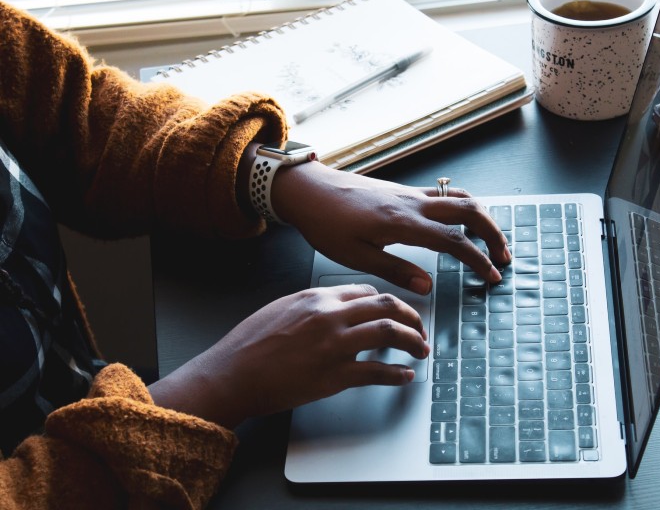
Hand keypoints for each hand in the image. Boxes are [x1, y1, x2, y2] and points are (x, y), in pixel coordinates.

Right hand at [149, 284, 428, 427]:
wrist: (231, 374)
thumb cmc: (249, 344)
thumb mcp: (281, 308)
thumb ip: (313, 305)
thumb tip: (337, 308)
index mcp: (317, 297)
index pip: (367, 292)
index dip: (388, 302)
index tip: (395, 312)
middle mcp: (330, 316)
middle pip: (387, 306)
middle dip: (411, 317)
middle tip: (419, 329)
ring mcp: (334, 345)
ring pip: (389, 333)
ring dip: (413, 341)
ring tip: (421, 350)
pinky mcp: (334, 376)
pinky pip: (377, 372)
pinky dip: (397, 374)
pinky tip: (405, 376)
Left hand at [272, 161, 510, 294]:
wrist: (309, 190)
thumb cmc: (326, 224)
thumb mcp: (356, 257)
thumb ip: (395, 271)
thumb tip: (428, 286)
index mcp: (403, 223)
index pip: (454, 240)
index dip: (478, 259)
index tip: (491, 276)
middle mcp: (412, 203)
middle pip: (469, 210)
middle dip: (493, 233)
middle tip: (503, 256)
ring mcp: (409, 193)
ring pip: (459, 197)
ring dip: (482, 216)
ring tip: (490, 239)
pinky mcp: (403, 190)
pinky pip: (443, 193)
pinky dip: (463, 206)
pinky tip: (461, 221)